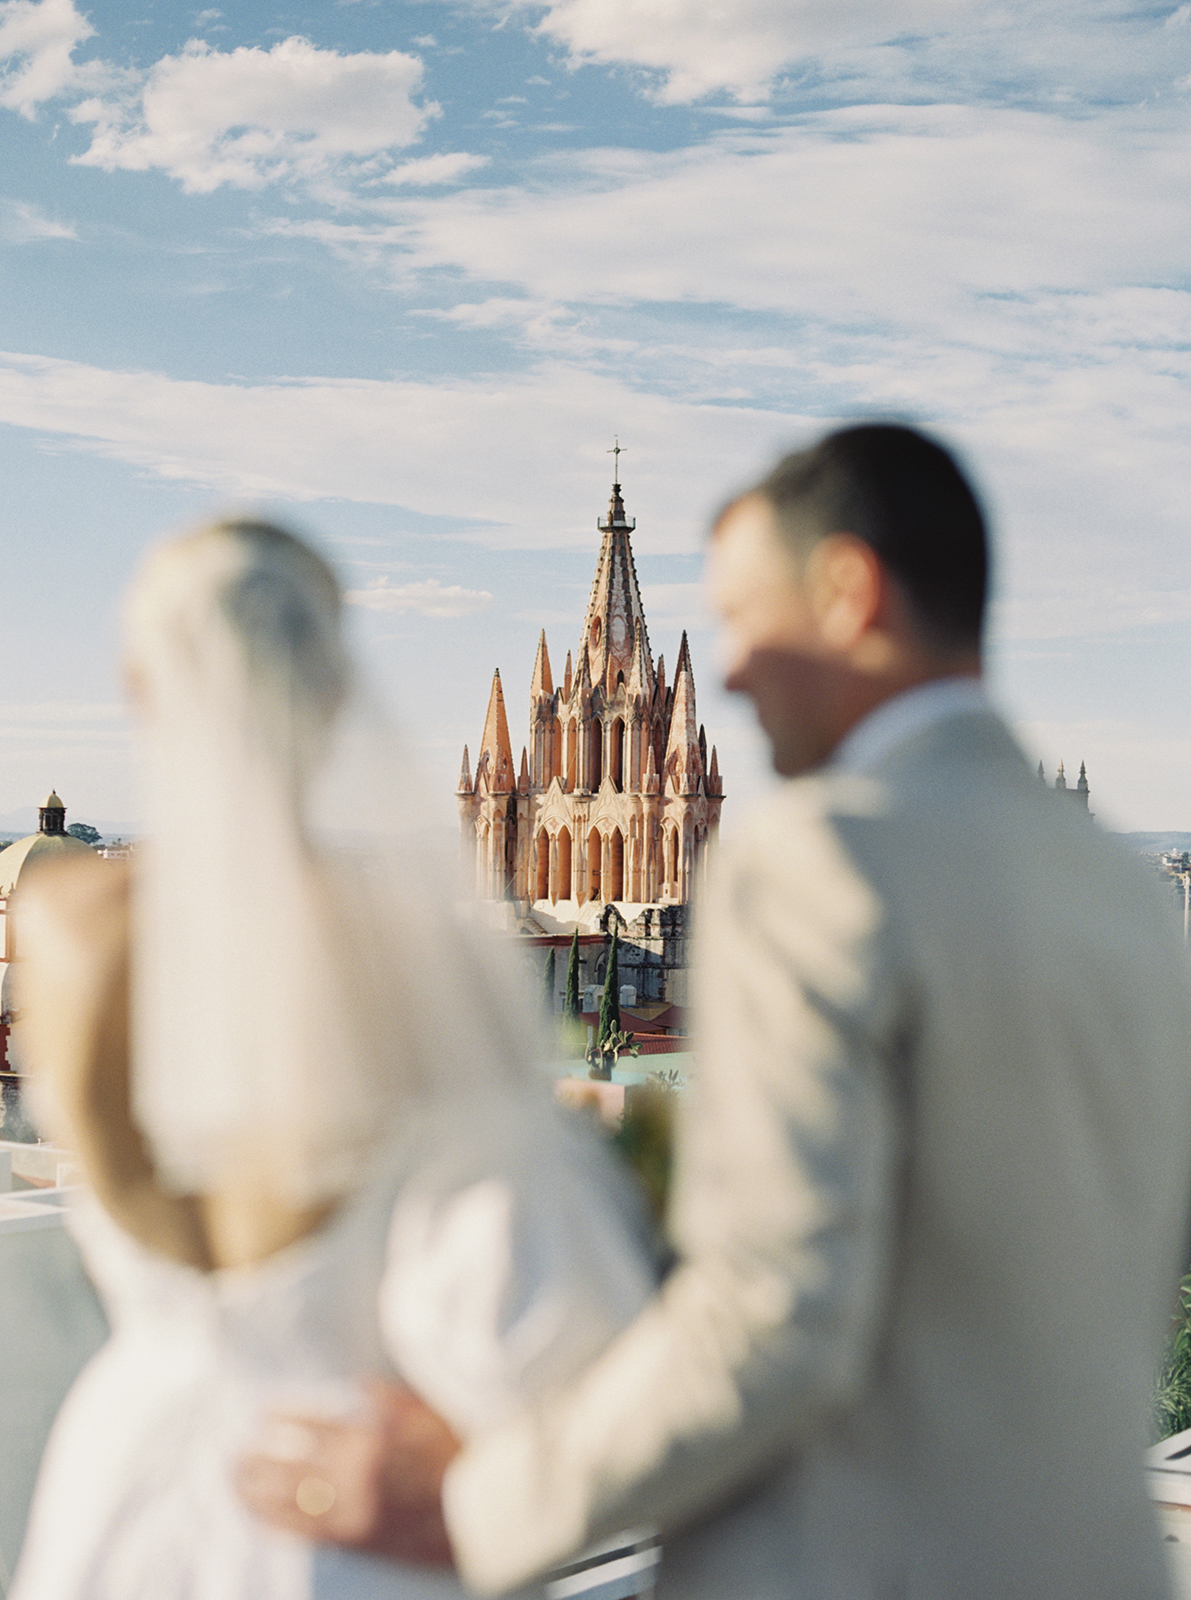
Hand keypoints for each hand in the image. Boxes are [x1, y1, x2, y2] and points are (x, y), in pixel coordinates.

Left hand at [236, 1380, 461, 1563]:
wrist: (482, 1509)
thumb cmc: (460, 1452)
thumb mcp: (429, 1412)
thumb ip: (389, 1399)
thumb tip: (358, 1385)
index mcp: (372, 1437)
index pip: (314, 1425)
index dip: (284, 1419)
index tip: (262, 1414)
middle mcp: (355, 1475)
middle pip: (291, 1467)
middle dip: (258, 1461)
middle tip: (233, 1456)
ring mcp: (353, 1511)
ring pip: (291, 1503)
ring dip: (258, 1494)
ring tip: (236, 1484)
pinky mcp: (357, 1539)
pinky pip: (307, 1532)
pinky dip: (279, 1522)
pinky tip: (262, 1517)